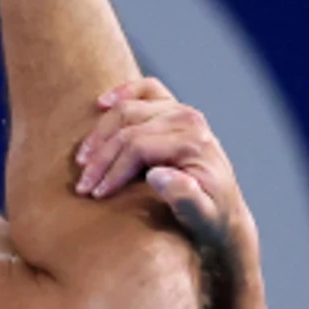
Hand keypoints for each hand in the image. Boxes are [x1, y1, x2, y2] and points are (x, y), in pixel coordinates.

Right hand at [71, 78, 251, 261]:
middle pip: (128, 127)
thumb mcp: (202, 217)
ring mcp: (181, 111)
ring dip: (100, 133)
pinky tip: (101, 103)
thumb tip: (157, 175)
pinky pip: (146, 89)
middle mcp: (188, 120)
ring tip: (83, 160)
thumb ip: (184, 197)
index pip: (138, 146)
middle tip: (82, 184)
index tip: (95, 194)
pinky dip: (122, 92)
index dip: (112, 170)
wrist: (226, 214)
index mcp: (193, 142)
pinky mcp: (175, 109)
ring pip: (127, 110)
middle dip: (100, 157)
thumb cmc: (211, 219)